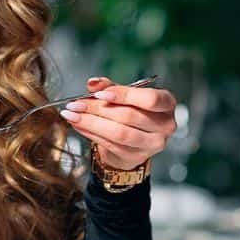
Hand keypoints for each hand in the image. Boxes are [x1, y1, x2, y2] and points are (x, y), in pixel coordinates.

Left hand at [59, 76, 177, 169]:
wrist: (132, 141)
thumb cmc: (131, 112)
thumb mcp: (123, 95)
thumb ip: (109, 87)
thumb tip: (93, 83)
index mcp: (166, 104)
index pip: (149, 99)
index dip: (124, 95)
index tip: (99, 94)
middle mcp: (165, 125)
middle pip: (129, 116)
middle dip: (98, 108)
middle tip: (76, 104)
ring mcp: (152, 144)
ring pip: (119, 133)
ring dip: (91, 123)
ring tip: (72, 115)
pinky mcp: (136, 156)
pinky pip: (110, 144)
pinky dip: (91, 133)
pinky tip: (78, 125)